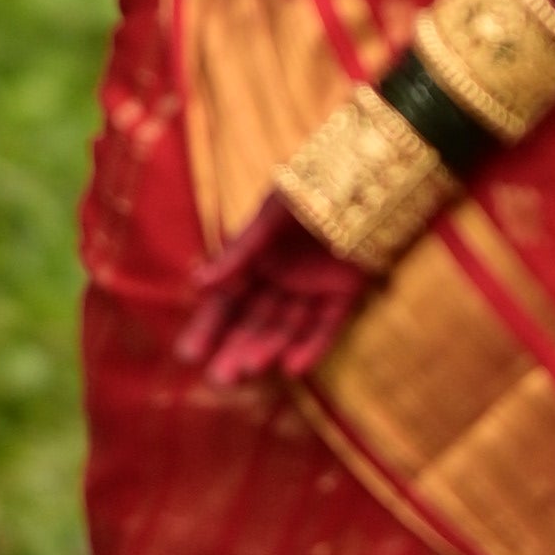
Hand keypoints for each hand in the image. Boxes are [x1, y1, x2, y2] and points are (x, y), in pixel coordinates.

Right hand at [179, 194, 371, 388]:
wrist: (365, 176)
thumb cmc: (309, 188)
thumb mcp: (269, 216)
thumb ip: (239, 253)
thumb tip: (198, 284)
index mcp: (255, 262)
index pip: (225, 303)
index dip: (208, 328)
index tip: (189, 354)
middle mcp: (280, 281)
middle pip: (253, 323)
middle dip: (235, 350)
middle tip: (219, 378)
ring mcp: (312, 290)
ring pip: (286, 327)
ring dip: (268, 349)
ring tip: (250, 368)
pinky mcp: (345, 294)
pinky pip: (326, 326)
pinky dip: (312, 346)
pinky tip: (294, 367)